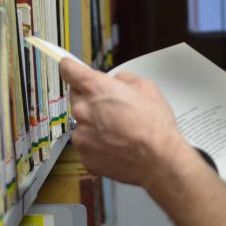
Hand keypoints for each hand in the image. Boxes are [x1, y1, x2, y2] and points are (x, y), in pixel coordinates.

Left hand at [59, 59, 190, 186]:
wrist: (158, 160)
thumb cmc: (154, 126)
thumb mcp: (146, 87)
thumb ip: (123, 79)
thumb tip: (115, 80)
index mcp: (96, 88)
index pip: (69, 70)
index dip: (69, 67)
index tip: (67, 65)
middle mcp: (83, 110)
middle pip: (77, 98)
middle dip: (91, 100)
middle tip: (112, 109)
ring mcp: (81, 134)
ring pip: (82, 123)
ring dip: (95, 124)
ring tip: (118, 131)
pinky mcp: (84, 154)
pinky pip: (86, 143)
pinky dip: (97, 144)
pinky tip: (115, 144)